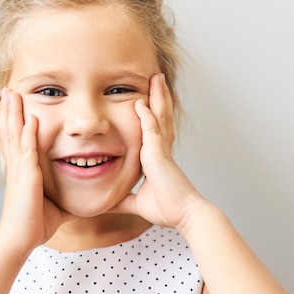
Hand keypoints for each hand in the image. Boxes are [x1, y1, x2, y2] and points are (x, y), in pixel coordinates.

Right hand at [0, 88, 72, 252]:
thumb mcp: (57, 202)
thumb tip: (88, 195)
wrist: (21, 239)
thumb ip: (69, 193)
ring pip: (14, 135)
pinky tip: (30, 120)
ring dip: (13, 114)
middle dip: (10, 109)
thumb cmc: (36, 223)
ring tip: (11, 94)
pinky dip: (27, 135)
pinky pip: (26, 152)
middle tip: (8, 89)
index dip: (15, 120)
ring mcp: (20, 170)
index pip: (17, 138)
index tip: (15, 103)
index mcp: (23, 169)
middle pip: (11, 130)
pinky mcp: (25, 178)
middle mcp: (18, 166)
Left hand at [110, 74, 205, 230]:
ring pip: (159, 116)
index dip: (152, 113)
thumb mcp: (137, 203)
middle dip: (158, 97)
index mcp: (157, 157)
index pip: (155, 128)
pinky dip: (146, 115)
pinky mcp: (158, 154)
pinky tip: (140, 102)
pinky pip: (152, 129)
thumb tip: (108, 204)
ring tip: (156, 78)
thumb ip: (123, 200)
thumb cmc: (168, 209)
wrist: (185, 214)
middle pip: (160, 116)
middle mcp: (161, 149)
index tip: (147, 99)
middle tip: (156, 79)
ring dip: (157, 96)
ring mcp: (161, 150)